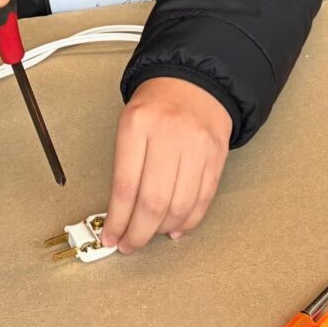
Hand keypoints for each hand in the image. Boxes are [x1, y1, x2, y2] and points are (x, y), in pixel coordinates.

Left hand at [101, 76, 231, 253]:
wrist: (194, 82)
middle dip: (139, 233)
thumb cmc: (156, 106)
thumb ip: (125, 167)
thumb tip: (121, 216)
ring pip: (180, 206)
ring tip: (150, 235)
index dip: (117, 220)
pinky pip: (203, 200)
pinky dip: (188, 221)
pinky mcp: (217, 156)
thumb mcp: (129, 124)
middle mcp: (169, 135)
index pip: (125, 186)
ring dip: (162, 230)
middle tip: (129, 245)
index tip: (110, 237)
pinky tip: (174, 228)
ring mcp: (197, 146)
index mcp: (138, 125)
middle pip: (153, 202)